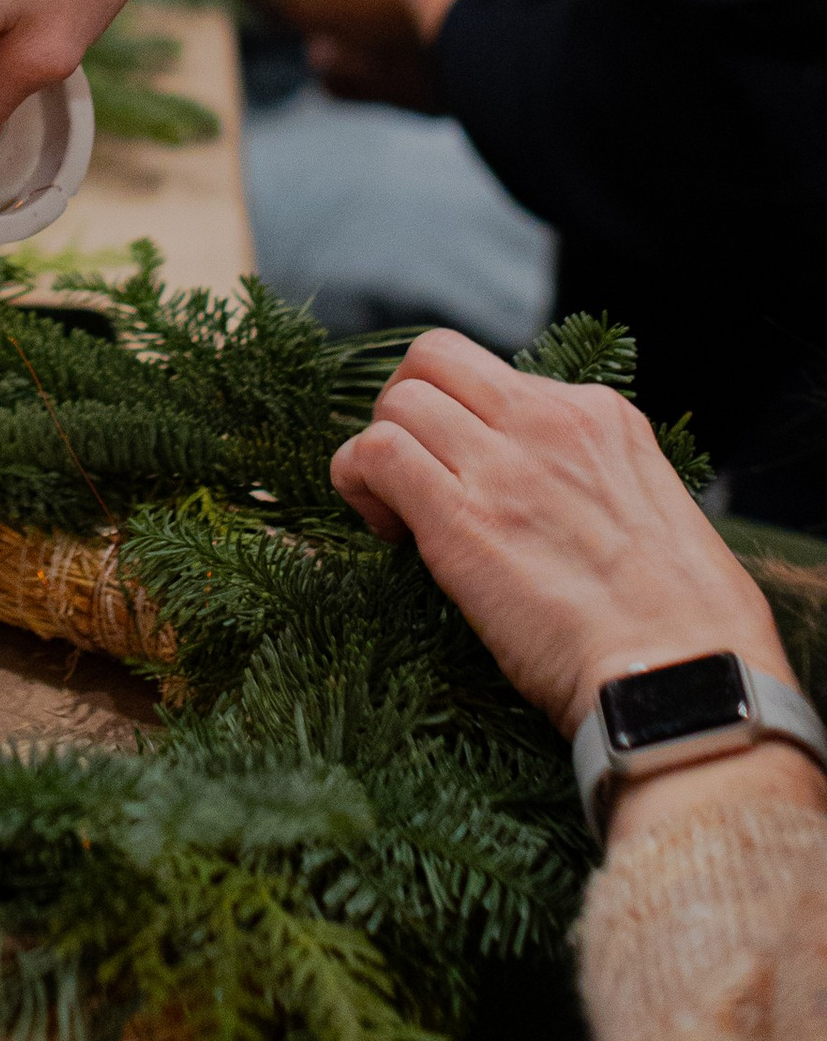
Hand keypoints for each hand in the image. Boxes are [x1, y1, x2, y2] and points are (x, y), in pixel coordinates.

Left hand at [331, 331, 789, 738]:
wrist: (682, 682)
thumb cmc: (683, 632)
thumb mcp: (658, 516)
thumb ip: (598, 485)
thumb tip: (554, 502)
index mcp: (602, 418)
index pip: (499, 376)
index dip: (467, 419)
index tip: (470, 472)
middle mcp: (549, 419)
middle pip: (435, 358)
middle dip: (407, 406)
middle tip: (414, 474)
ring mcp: (502, 461)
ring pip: (397, 398)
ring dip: (379, 449)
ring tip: (396, 511)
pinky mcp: (458, 516)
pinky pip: (374, 453)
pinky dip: (356, 478)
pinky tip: (384, 528)